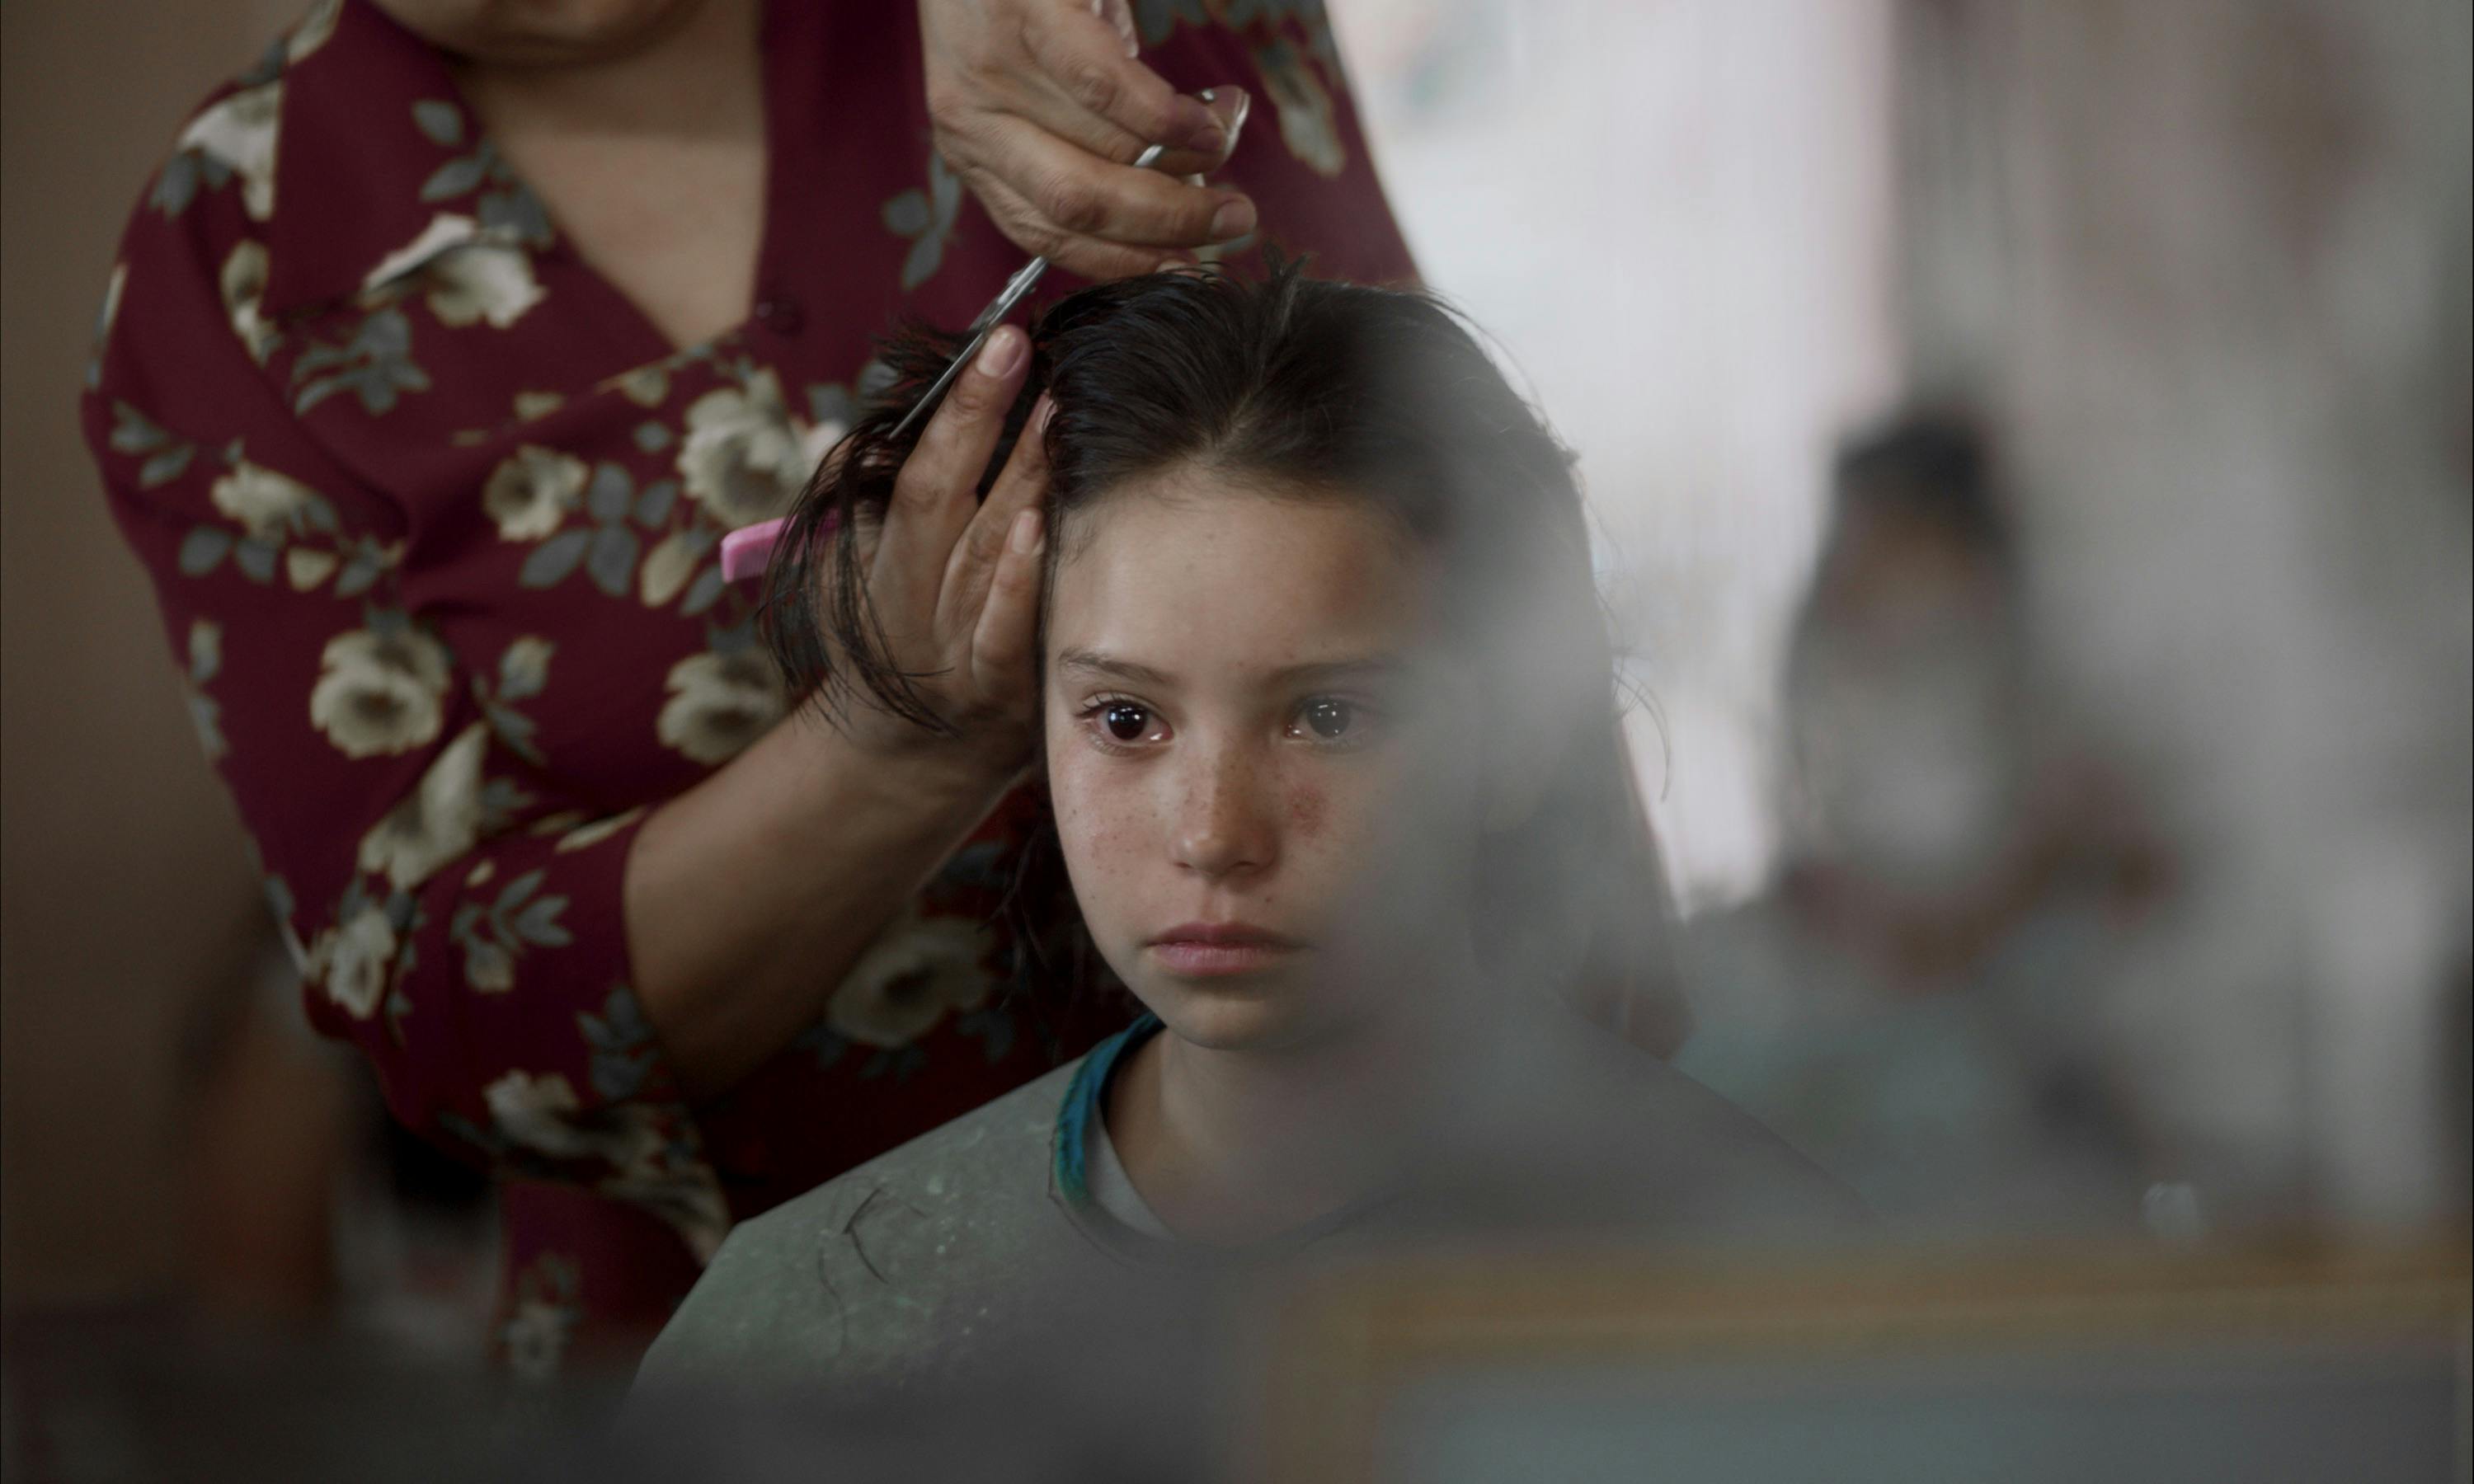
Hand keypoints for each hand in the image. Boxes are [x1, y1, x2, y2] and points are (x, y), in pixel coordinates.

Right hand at [838, 323, 1051, 777]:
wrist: (911, 767)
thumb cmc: (897, 651)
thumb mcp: (863, 581)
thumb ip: (871, 511)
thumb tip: (850, 432)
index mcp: (885, 568)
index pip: (920, 472)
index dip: (958, 409)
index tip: (995, 342)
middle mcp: (919, 602)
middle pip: (949, 499)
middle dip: (987, 420)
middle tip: (1028, 352)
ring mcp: (961, 647)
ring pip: (988, 550)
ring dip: (1022, 479)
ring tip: (1056, 409)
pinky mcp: (1003, 692)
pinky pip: (1007, 630)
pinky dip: (1018, 581)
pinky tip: (1044, 525)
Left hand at [920, 0, 1254, 279]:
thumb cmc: (1019, 8)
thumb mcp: (1039, 88)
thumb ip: (1096, 141)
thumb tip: (1186, 186)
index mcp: (975, 153)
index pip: (1046, 237)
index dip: (1126, 262)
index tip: (1190, 270)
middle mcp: (971, 124)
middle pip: (1078, 208)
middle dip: (1171, 225)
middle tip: (1236, 219)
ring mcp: (992, 71)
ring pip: (1101, 153)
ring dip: (1187, 162)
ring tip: (1230, 139)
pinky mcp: (1027, 16)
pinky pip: (1106, 87)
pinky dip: (1168, 118)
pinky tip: (1207, 119)